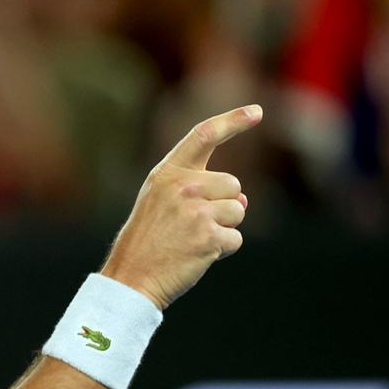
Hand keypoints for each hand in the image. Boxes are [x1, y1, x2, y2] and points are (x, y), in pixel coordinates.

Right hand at [101, 105, 261, 309]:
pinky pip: (236, 238)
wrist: (132, 277)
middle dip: (223, 206)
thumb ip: (199, 192)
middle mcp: (182, 187)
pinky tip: (197, 254)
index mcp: (167, 174)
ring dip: (224, 229)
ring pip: (238, 212)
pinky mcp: (208, 236)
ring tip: (192, 241)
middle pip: (233, 185)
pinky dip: (223, 250)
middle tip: (191, 227)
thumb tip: (245, 201)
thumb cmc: (147, 241)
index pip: (203, 136)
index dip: (233, 121)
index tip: (256, 112)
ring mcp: (196, 211)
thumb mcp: (161, 204)